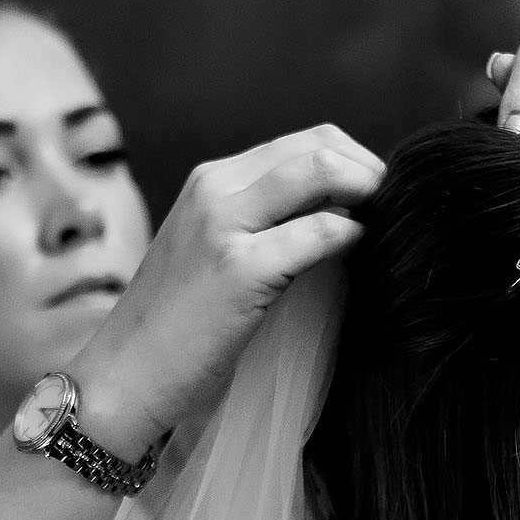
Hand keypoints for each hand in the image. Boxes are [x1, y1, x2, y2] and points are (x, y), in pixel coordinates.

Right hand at [67, 126, 383, 455]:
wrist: (123, 378)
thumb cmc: (176, 330)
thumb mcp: (213, 256)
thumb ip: (262, 227)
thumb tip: (340, 220)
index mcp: (211, 181)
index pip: (304, 142)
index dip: (354, 164)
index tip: (380, 202)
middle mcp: (215, 189)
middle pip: (319, 145)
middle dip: (371, 172)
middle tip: (397, 213)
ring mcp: (224, 225)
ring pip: (321, 171)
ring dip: (368, 194)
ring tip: (388, 228)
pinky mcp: (240, 269)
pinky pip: (320, 233)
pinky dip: (353, 237)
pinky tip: (363, 257)